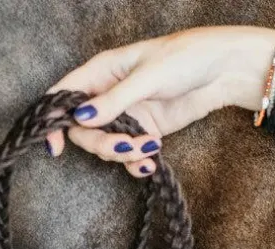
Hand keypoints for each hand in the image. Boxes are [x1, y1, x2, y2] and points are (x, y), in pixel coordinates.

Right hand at [45, 25, 274, 176]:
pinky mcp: (143, 132)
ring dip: (124, 154)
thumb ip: (114, 100)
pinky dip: (137, 163)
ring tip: (150, 147)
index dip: (52, 121)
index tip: (56, 147)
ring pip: (106, 146)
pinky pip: (128, 156)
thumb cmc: (185, 58)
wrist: (222, 72)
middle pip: (84, 131)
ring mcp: (125, 116)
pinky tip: (152, 160)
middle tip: (124, 146)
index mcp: (101, 72)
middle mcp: (108, 95)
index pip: (62, 96)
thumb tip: (81, 118)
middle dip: (102, 144)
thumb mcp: (147, 77)